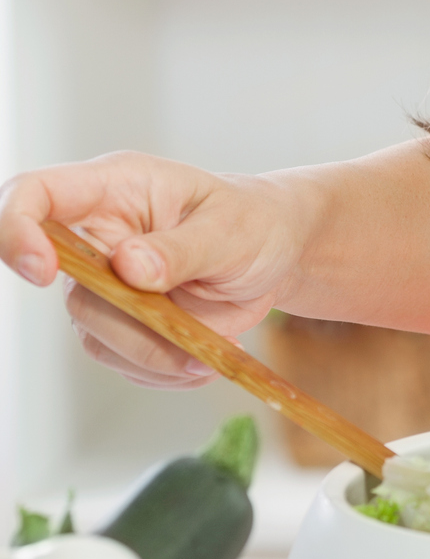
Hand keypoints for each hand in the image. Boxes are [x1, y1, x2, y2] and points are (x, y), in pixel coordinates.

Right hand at [0, 154, 309, 387]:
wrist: (275, 254)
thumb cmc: (254, 222)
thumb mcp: (233, 228)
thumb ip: (183, 247)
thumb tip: (127, 266)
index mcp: (116, 188)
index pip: (34, 195)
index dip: (16, 231)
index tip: (42, 272)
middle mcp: (97, 236)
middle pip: (69, 286)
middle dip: (128, 319)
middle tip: (192, 331)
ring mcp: (102, 283)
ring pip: (94, 332)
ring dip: (153, 353)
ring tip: (209, 351)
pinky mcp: (119, 322)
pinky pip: (121, 359)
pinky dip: (162, 369)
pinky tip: (203, 359)